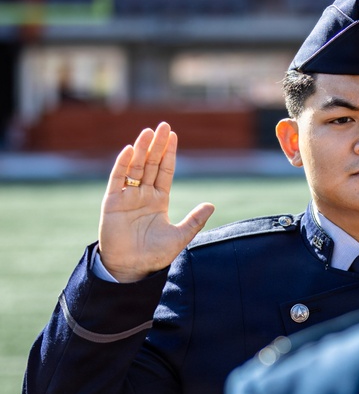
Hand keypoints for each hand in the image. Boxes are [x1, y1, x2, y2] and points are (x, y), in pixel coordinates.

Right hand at [97, 122, 214, 282]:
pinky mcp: (112, 202)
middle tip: (163, 125)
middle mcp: (143, 194)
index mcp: (159, 200)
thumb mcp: (181, 236)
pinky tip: (130, 150)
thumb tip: (212, 204)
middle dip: (157, 145)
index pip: (165, 171)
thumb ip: (195, 220)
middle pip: (151, 164)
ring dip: (142, 149)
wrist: (132, 268)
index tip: (174, 136)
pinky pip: (118, 179)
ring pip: (136, 167)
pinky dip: (123, 164)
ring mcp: (127, 197)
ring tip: (148, 131)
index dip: (169, 154)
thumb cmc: (155, 254)